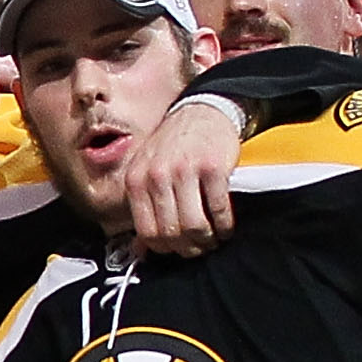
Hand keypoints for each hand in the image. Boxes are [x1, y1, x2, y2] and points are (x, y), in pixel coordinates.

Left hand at [117, 90, 245, 253]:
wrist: (202, 111)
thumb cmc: (174, 146)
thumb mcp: (148, 172)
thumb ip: (143, 208)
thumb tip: (140, 250)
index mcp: (136, 180)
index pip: (147, 232)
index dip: (165, 249)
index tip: (177, 250)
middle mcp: (157, 175)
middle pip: (171, 232)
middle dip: (188, 248)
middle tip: (199, 248)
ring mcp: (185, 170)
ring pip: (194, 225)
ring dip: (207, 240)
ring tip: (213, 239)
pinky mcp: (213, 167)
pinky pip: (218, 209)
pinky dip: (224, 225)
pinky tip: (226, 226)